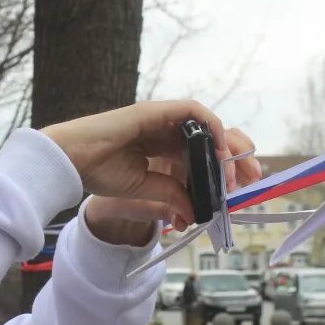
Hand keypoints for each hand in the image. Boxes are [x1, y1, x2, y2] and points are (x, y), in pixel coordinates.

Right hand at [68, 120, 260, 244]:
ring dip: (227, 145)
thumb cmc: (100, 172)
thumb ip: (171, 197)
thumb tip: (195, 214)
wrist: (74, 160)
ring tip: (235, 169)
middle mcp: (166, 132)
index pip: (203, 157)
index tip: (237, 191)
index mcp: (162, 151)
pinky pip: (193, 112)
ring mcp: (162, 119)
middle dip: (235, 158)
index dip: (223, 172)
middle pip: (212, 140)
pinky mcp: (157, 111)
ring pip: (208, 126)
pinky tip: (219, 147)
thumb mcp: (145, 191)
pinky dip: (211, 126)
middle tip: (250, 180)